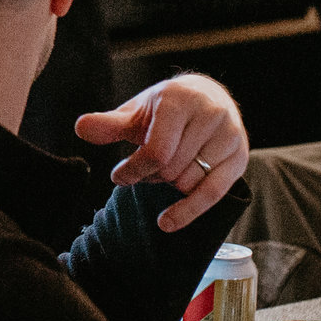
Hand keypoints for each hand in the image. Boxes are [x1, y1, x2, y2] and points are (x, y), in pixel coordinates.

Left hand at [72, 74, 246, 230]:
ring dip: (169, 187)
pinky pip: (214, 194)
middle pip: (172, 169)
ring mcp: (230, 135)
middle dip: (152, 176)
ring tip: (165, 172)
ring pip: (190, 182)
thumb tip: (80, 128)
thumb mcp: (136, 113)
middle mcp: (210, 113)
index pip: (157, 151)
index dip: (134, 170)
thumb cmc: (166, 109)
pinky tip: (167, 223)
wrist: (207, 97)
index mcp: (180, 99)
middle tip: (146, 170)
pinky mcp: (240, 156)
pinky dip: (189, 211)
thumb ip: (110, 125)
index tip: (119, 177)